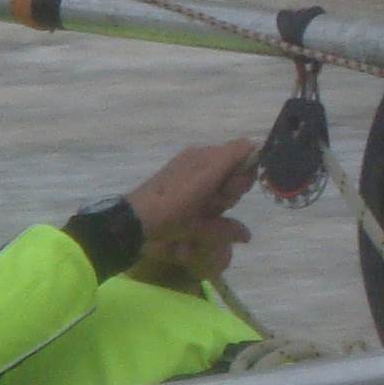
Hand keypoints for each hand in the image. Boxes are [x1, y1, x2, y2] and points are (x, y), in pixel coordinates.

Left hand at [121, 138, 259, 288]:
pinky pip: (207, 163)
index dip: (250, 166)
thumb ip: (228, 229)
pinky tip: (197, 198)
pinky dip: (209, 179)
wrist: (133, 217)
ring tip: (206, 204)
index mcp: (210, 166)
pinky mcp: (180, 160)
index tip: (238, 190)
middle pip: (236, 157)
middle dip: (234, 181)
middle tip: (218, 204)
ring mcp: (189, 155)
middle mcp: (202, 154)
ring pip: (221, 161)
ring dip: (221, 182)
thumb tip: (247, 236)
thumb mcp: (201, 230)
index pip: (245, 148)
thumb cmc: (170, 222)